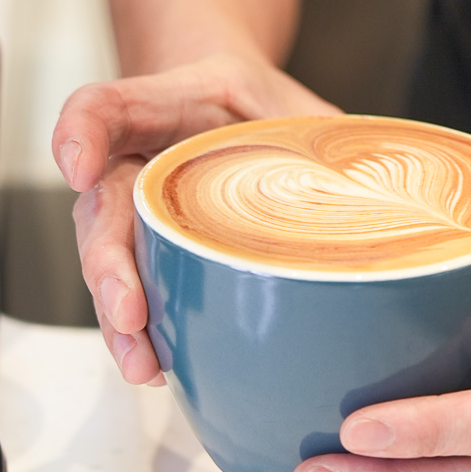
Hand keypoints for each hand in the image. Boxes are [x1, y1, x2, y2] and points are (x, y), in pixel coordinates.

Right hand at [52, 53, 337, 384]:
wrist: (236, 111)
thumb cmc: (262, 110)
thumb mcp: (301, 107)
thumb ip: (334, 138)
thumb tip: (391, 190)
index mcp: (171, 105)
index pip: (107, 106)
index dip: (83, 131)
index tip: (79, 166)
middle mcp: (135, 160)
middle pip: (100, 205)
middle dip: (107, 263)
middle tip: (127, 309)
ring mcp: (133, 210)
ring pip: (106, 259)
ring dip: (117, 315)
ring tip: (140, 361)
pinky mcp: (148, 252)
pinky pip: (132, 290)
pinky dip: (140, 332)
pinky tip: (160, 366)